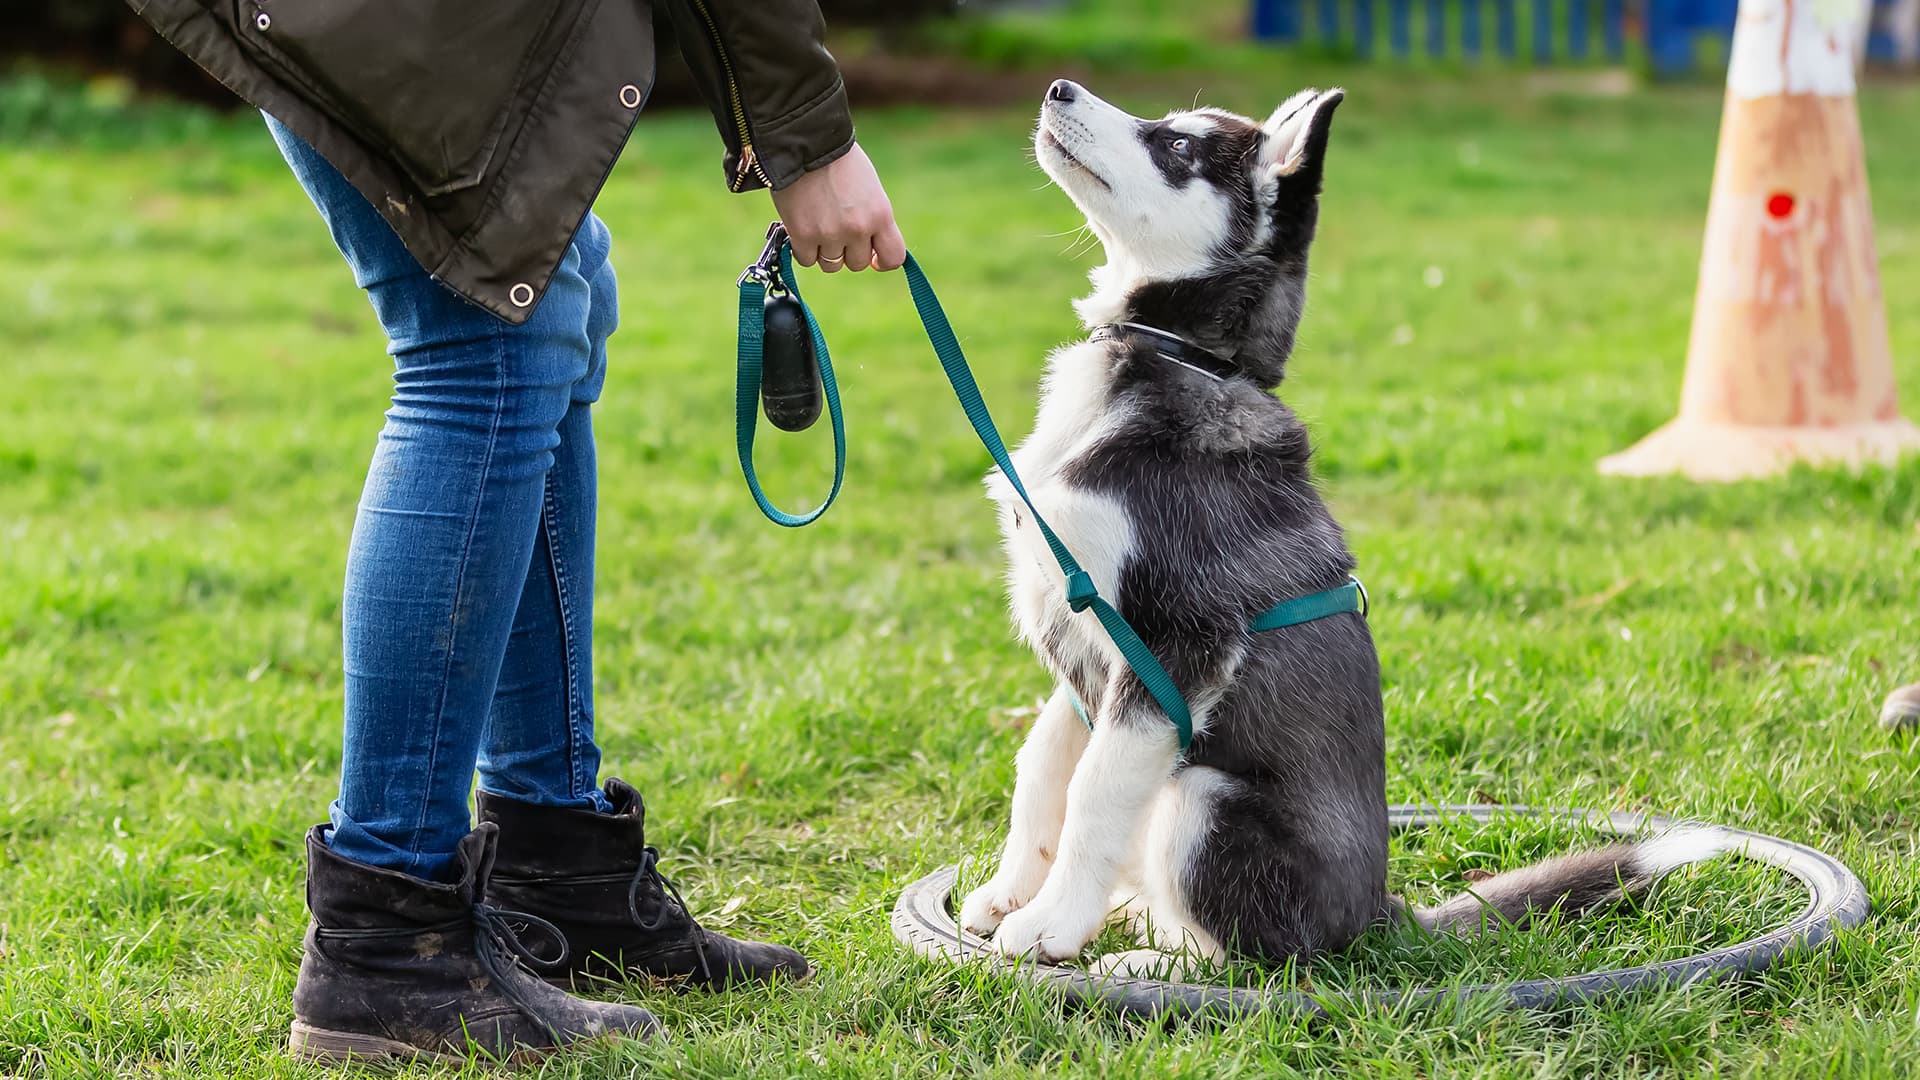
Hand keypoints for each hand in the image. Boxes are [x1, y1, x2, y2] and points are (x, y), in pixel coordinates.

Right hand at [771, 142, 905, 273]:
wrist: (806, 142)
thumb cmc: (839, 161)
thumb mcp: (870, 189)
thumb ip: (873, 219)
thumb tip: (871, 249)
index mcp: (880, 215)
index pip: (893, 258)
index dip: (881, 261)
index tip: (872, 255)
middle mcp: (858, 229)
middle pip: (857, 264)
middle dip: (848, 251)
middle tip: (836, 228)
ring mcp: (830, 234)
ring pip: (831, 265)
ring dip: (824, 250)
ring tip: (817, 224)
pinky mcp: (802, 235)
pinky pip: (806, 260)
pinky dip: (803, 249)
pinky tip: (801, 227)